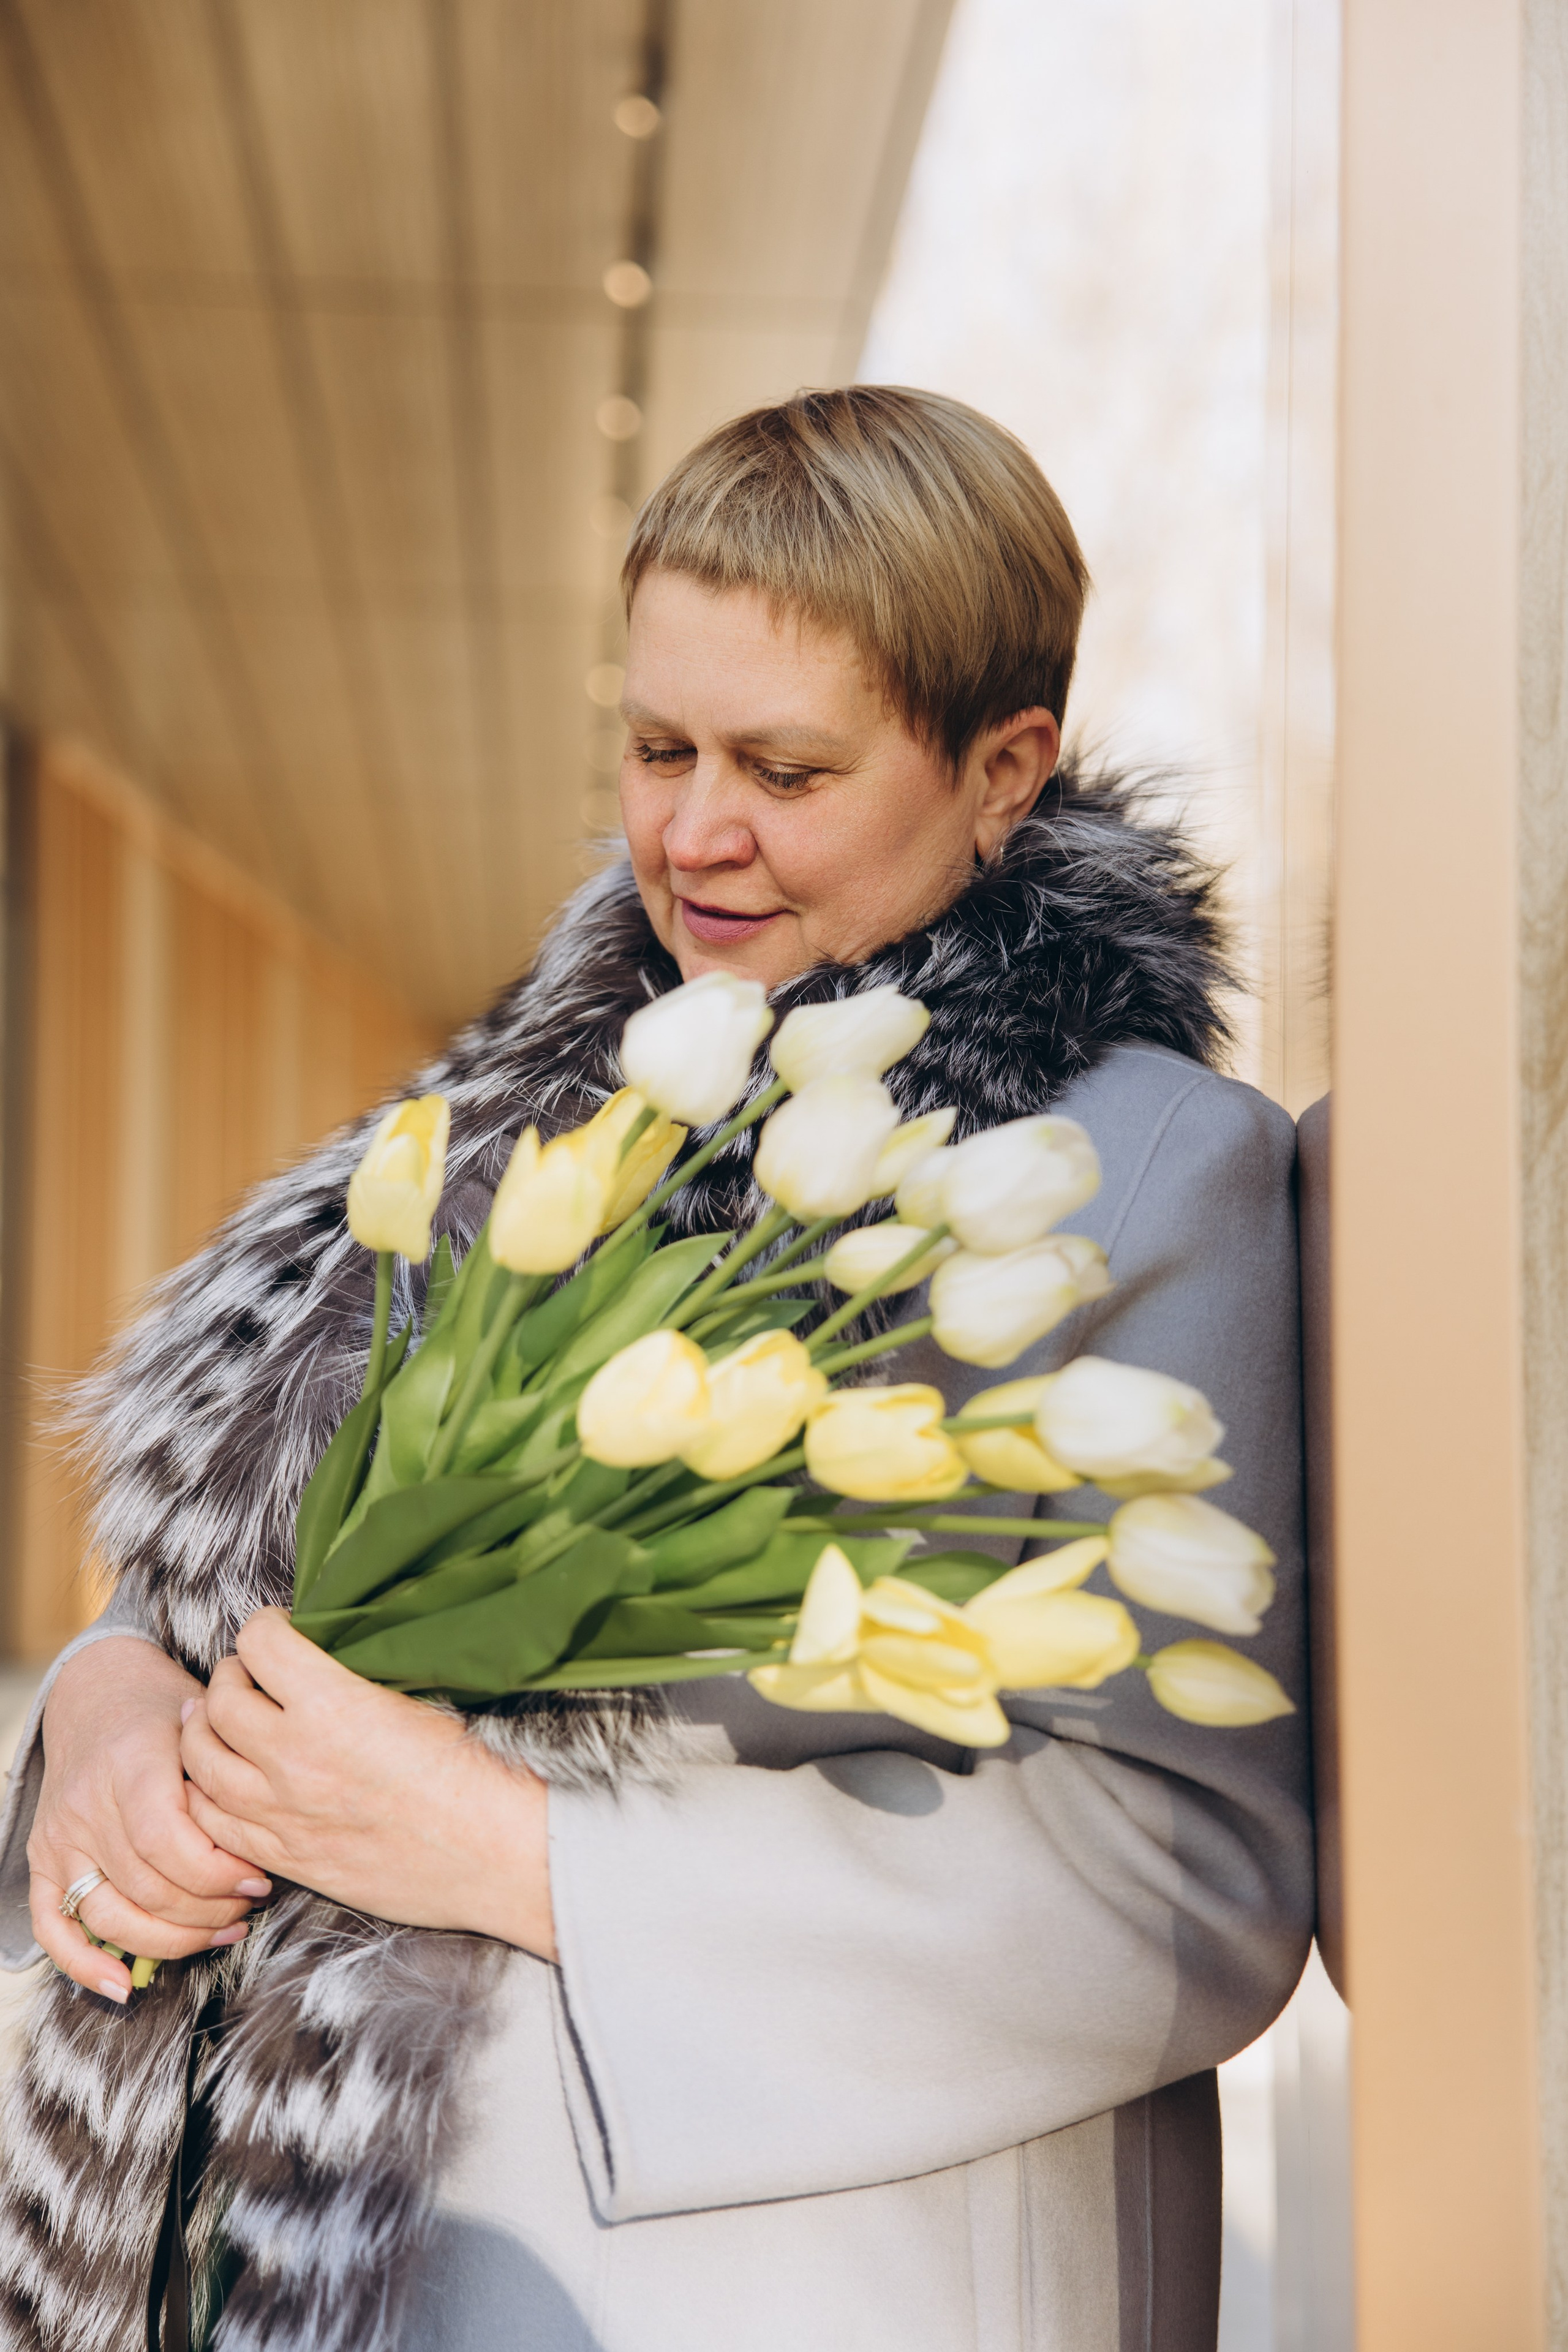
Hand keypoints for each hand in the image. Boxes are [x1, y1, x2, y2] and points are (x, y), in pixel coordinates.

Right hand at [30, 1637, 268, 2003]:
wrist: (100, 1691)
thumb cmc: (168, 1708)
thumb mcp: (206, 1719)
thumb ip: (227, 1771)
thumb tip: (269, 1830)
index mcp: (130, 1766)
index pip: (167, 1844)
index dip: (218, 1875)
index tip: (261, 1879)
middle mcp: (87, 1805)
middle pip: (147, 1888)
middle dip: (208, 1910)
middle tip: (250, 1906)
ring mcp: (59, 1836)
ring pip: (111, 1916)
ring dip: (171, 1940)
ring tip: (222, 1930)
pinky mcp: (42, 1860)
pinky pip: (52, 1925)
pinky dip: (83, 1963)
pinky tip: (123, 1987)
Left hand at [179, 1610, 554, 1959]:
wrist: (496, 1855)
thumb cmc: (475, 1771)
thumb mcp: (420, 1695)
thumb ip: (358, 1673)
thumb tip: (327, 1648)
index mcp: (332, 1704)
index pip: (259, 1642)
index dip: (267, 1626)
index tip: (284, 1630)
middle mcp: (293, 1757)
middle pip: (219, 1698)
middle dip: (232, 1676)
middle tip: (252, 1674)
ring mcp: (282, 1813)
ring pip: (199, 1760)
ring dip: (206, 1731)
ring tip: (224, 1721)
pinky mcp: (286, 1857)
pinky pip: (211, 1820)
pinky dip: (208, 1793)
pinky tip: (229, 1781)